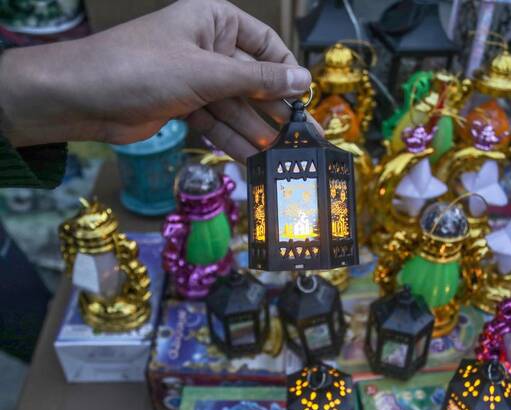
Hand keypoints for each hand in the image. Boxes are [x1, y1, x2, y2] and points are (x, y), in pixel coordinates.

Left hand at [0, 0, 310, 161]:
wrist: (78, 98)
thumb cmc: (139, 68)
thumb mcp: (207, 73)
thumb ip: (258, 80)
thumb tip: (302, 80)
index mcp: (215, 21)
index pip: (266, 44)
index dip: (286, 73)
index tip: (304, 100)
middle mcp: (208, 46)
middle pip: (254, 81)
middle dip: (273, 111)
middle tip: (301, 139)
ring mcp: (195, 77)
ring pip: (237, 107)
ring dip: (256, 132)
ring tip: (281, 157)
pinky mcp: (183, 105)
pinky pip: (217, 123)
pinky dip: (232, 141)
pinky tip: (254, 159)